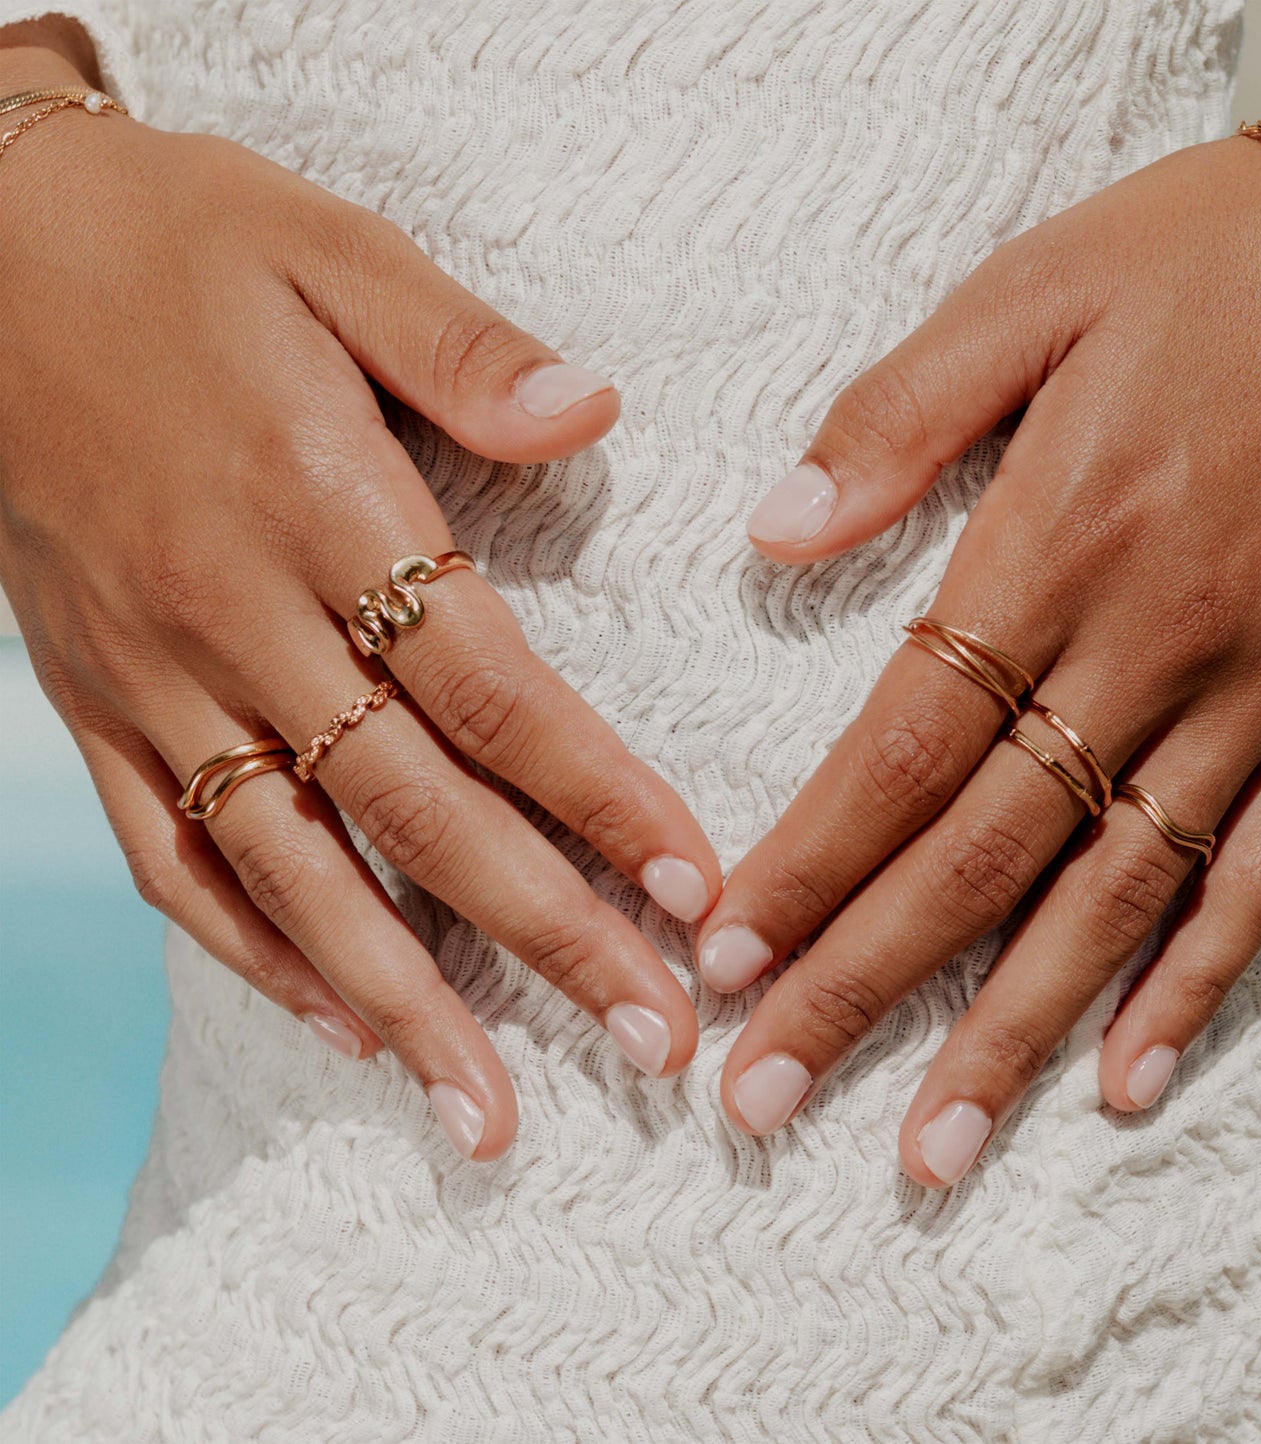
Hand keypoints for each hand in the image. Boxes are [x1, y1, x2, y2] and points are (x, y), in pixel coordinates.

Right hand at [0, 36, 719, 1161]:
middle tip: (651, 1042)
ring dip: (405, 999)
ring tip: (493, 1114)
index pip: (494, 692)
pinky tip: (342, 1025)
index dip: (600, 797)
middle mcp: (237, 619)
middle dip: (544, 935)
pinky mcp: (95, 705)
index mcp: (315, 509)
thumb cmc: (172, 246)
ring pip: (295, 871)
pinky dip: (255, 952)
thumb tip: (592, 414)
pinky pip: (174, 858)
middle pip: (419, 812)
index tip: (693, 888)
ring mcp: (156, 679)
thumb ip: (461, 346)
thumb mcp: (326, 249)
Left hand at [698, 64, 1260, 1183]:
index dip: (813, 863)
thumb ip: (894, 418)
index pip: (907, 749)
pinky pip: (1258, 873)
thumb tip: (770, 532)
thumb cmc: (1217, 254)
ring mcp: (1252, 695)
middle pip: (984, 856)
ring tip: (931, 1150)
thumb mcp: (1030, 290)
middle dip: (866, 985)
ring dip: (1012, 1034)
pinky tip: (1126, 1077)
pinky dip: (1196, 985)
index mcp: (1062, 544)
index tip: (732, 959)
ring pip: (1115, 901)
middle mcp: (1155, 647)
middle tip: (769, 1097)